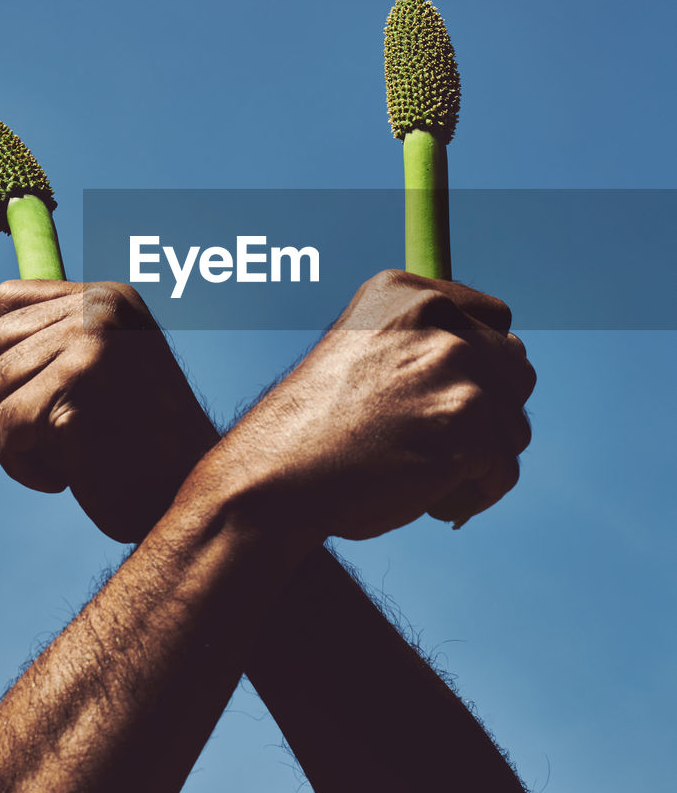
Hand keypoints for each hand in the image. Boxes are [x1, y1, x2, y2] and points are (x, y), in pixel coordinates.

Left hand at [0, 280, 217, 541]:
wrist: (189, 494)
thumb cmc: (137, 440)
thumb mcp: (81, 374)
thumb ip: (20, 343)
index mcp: (106, 297)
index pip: (4, 301)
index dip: (11, 352)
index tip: (57, 390)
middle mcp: (98, 311)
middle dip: (10, 397)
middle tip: (68, 425)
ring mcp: (88, 350)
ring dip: (18, 437)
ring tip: (72, 450)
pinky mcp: (74, 398)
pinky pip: (5, 431)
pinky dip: (25, 465)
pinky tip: (70, 474)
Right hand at [182, 270, 534, 546]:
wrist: (276, 477)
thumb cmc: (312, 427)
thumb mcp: (360, 351)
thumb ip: (421, 343)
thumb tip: (499, 358)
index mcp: (406, 293)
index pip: (494, 318)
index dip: (483, 361)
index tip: (455, 393)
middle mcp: (437, 321)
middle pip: (515, 366)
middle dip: (491, 408)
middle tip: (446, 443)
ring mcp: (456, 372)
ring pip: (514, 423)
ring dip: (486, 455)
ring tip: (434, 474)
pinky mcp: (469, 430)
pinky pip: (503, 469)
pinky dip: (479, 491)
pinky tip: (438, 499)